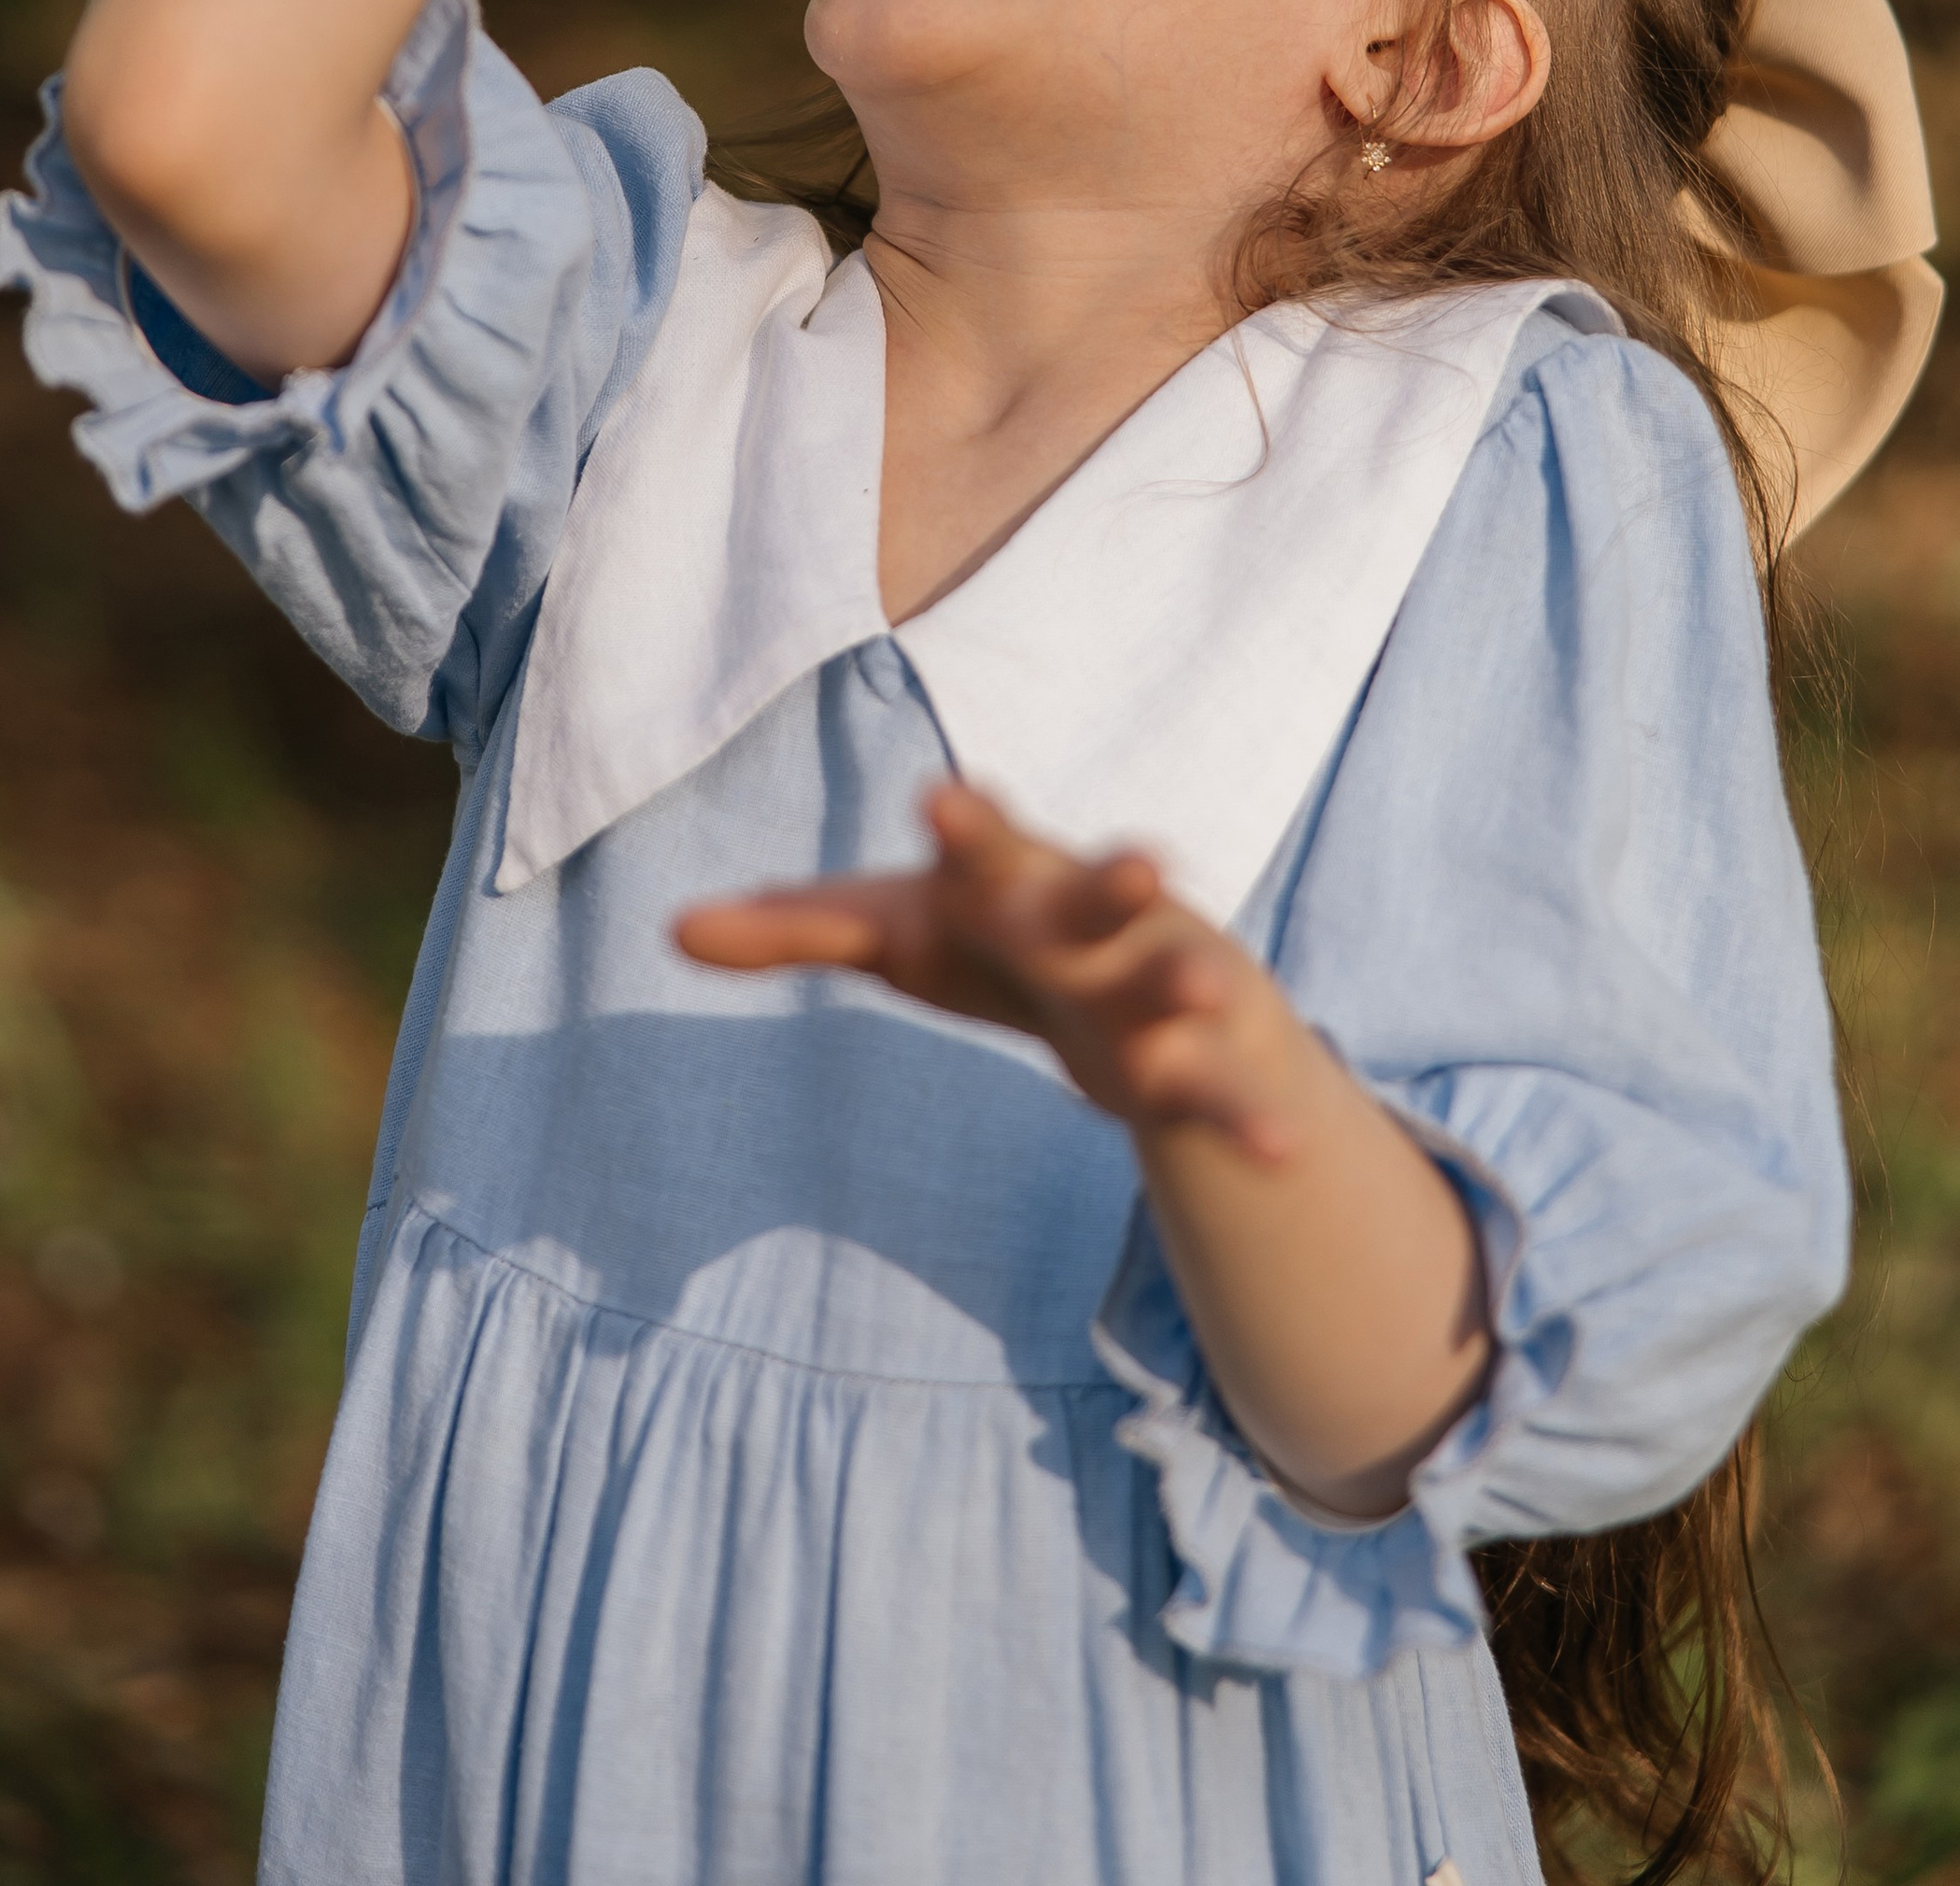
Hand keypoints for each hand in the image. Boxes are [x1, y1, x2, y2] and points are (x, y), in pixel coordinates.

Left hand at [676, 781, 1316, 1160]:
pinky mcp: (1199, 1054)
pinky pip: (1226, 1089)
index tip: (937, 804)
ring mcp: (1155, 978)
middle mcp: (1094, 915)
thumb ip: (796, 930)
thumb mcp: (897, 935)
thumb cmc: (996, 940)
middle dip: (1118, 880)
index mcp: (1014, 880)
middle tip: (1139, 863)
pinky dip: (1251, 1117)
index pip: (985, 843)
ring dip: (1190, 991)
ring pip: (1179, 982)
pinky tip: (1286, 1155)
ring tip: (1202, 1004)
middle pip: (1102, 893)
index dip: (966, 826)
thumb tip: (672, 929)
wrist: (1133, 975)